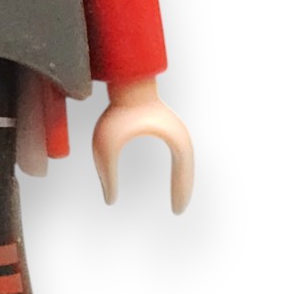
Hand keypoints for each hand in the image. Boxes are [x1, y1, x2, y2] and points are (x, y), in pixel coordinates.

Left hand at [91, 77, 193, 212]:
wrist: (125, 82)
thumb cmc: (116, 113)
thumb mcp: (106, 147)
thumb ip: (107, 174)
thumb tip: (109, 201)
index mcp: (173, 137)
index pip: (184, 170)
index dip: (181, 191)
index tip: (176, 211)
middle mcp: (179, 133)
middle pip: (187, 167)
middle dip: (183, 189)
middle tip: (178, 210)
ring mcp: (174, 128)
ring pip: (184, 161)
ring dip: (182, 180)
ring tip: (177, 201)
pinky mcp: (166, 126)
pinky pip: (176, 153)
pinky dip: (176, 169)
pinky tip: (170, 179)